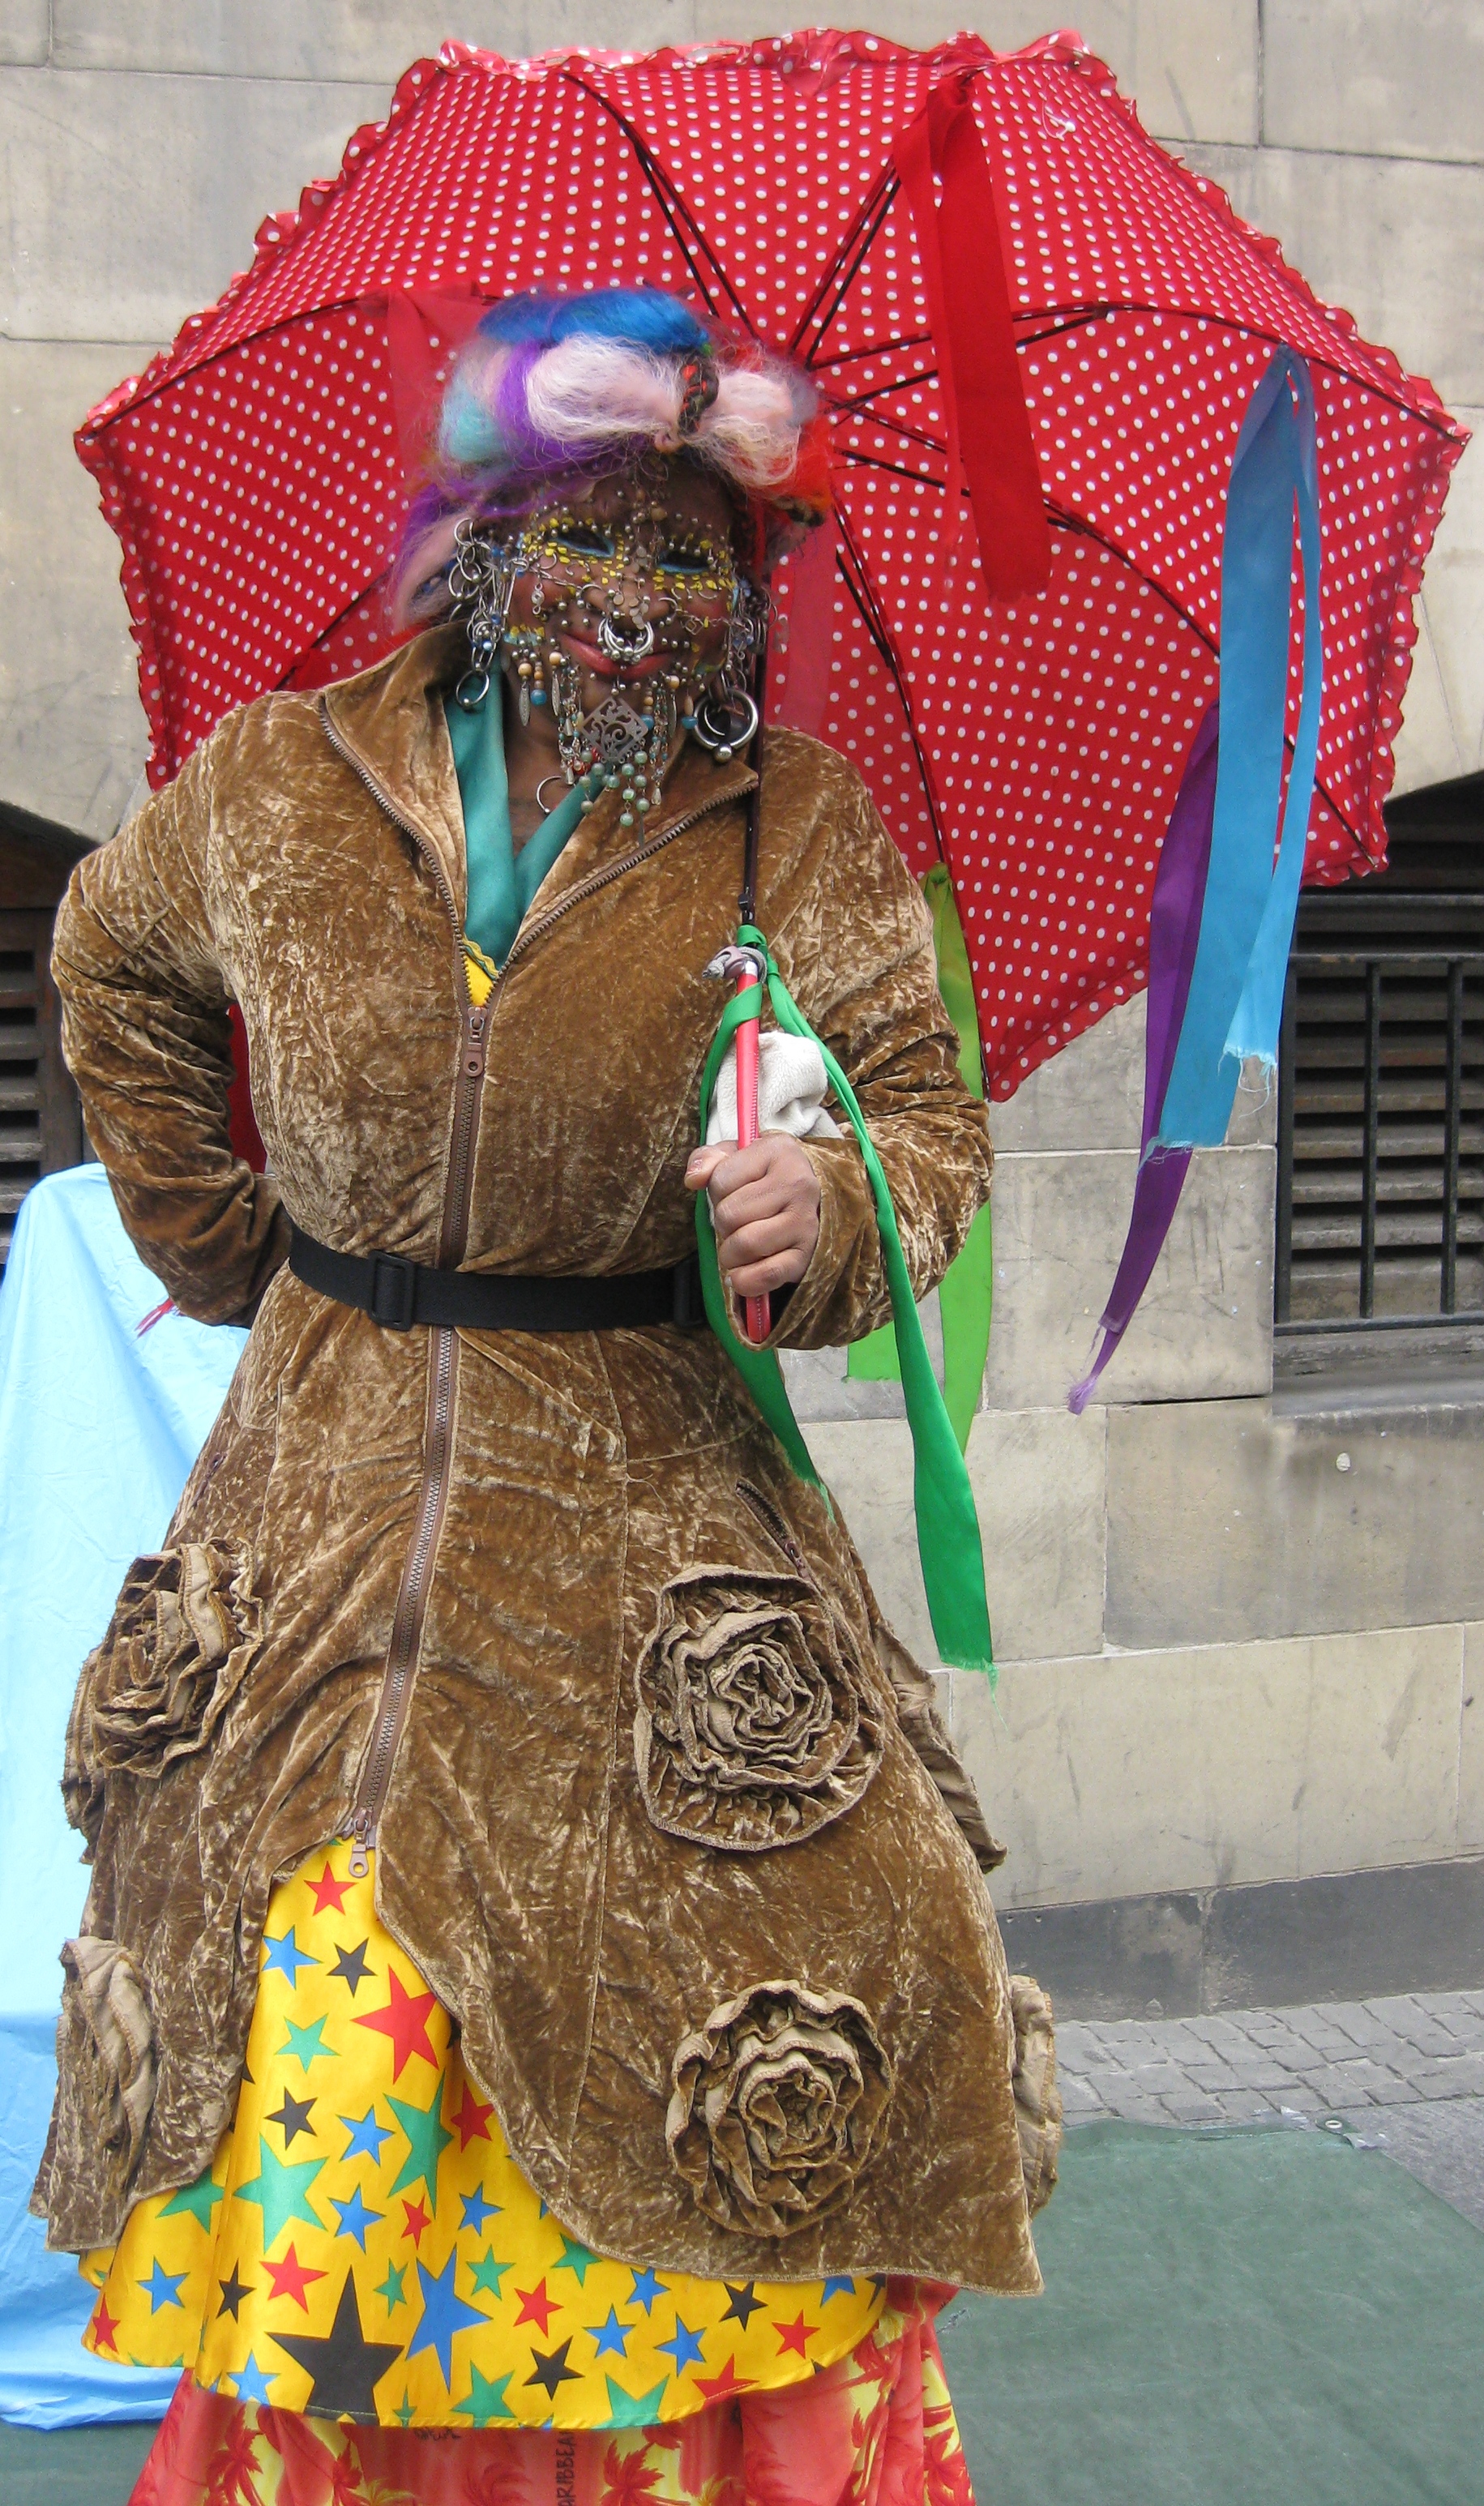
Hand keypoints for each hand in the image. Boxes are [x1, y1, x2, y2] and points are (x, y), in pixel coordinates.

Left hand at [685, 1135, 821, 1300]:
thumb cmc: (763, 1176)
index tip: (733, 1192)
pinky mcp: (806, 1255)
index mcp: (779, 1152)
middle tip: (735, 1222)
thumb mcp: (735, 1156)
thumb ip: (706, 1159)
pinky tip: (739, 1275)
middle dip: (722, 1223)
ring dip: (730, 1253)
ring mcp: (806, 1221)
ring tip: (737, 1246)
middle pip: (730, 1215)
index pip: (720, 1180)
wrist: (810, 1198)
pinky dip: (746, 1281)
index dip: (716, 1192)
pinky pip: (768, 1274)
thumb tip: (693, 1179)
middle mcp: (798, 1184)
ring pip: (745, 1244)